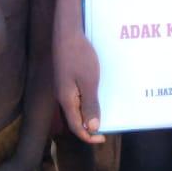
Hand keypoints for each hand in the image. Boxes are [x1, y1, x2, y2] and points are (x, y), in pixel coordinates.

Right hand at [54, 28, 103, 142]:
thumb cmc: (79, 56)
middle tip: (108, 126)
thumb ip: (90, 105)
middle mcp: (63, 97)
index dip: (89, 136)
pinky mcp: (68, 78)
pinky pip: (78, 96)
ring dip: (89, 113)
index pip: (76, 127)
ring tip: (105, 113)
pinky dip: (88, 101)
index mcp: (66, 100)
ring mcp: (64, 87)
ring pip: (77, 108)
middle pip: (75, 119)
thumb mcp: (88, 82)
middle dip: (90, 126)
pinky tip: (98, 95)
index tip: (103, 137)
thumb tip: (91, 128)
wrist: (67, 33)